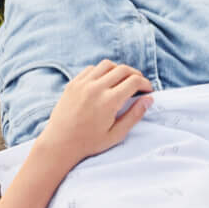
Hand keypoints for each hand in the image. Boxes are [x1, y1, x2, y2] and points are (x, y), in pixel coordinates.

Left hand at [37, 60, 153, 163]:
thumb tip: (149, 99)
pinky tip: (105, 81)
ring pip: (107, 65)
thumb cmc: (89, 143)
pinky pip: (91, 69)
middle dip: (136, 74)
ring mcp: (83, 83)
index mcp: (109, 101)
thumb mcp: (116, 135)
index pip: (134, 81)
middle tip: (139, 84)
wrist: (60, 143)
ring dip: (119, 69)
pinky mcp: (73, 83)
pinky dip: (102, 71)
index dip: (145, 84)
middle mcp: (96, 88)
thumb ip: (134, 116)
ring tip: (123, 80)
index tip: (148, 90)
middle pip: (123, 69)